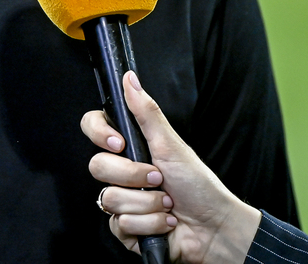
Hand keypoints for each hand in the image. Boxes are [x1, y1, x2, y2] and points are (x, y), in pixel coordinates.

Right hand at [81, 71, 261, 263]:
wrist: (214, 228)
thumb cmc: (197, 183)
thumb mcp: (171, 144)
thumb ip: (146, 111)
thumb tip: (130, 78)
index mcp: (130, 146)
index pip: (93, 128)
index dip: (99, 134)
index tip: (120, 143)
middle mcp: (122, 172)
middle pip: (98, 166)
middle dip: (133, 176)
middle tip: (158, 177)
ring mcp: (122, 201)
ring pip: (110, 199)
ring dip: (146, 204)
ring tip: (167, 203)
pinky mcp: (126, 229)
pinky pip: (119, 225)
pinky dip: (148, 224)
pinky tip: (164, 222)